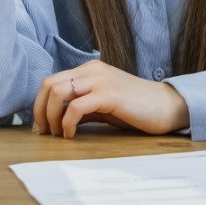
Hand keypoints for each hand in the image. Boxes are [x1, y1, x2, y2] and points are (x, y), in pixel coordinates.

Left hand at [32, 59, 189, 137]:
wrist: (166, 106)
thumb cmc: (135, 108)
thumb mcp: (101, 105)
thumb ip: (79, 107)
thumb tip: (53, 120)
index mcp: (88, 70)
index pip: (50, 81)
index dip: (39, 104)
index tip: (41, 127)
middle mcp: (91, 70)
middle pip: (49, 85)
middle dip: (40, 111)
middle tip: (45, 133)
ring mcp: (100, 80)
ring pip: (58, 92)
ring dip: (51, 117)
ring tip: (58, 134)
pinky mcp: (109, 95)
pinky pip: (76, 107)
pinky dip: (67, 123)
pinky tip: (72, 135)